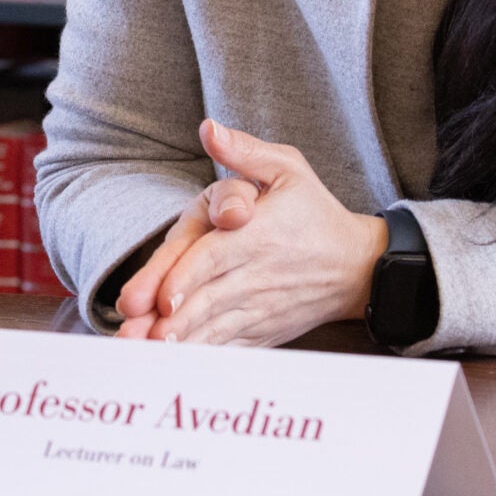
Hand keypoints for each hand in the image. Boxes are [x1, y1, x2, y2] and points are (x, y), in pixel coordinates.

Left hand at [114, 120, 388, 347]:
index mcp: (259, 234)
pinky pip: (228, 347)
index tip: (164, 298)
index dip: (189, 277)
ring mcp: (259, 308)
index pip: (217, 257)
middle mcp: (257, 275)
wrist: (357, 267)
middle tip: (138, 335)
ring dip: (180, 344)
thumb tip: (208, 128)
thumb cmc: (314, 211)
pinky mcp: (260, 330)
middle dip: (172, 319)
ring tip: (146, 355)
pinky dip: (201, 358)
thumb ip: (244, 152)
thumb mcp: (288, 168)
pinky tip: (174, 367)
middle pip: (208, 299)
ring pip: (215, 329)